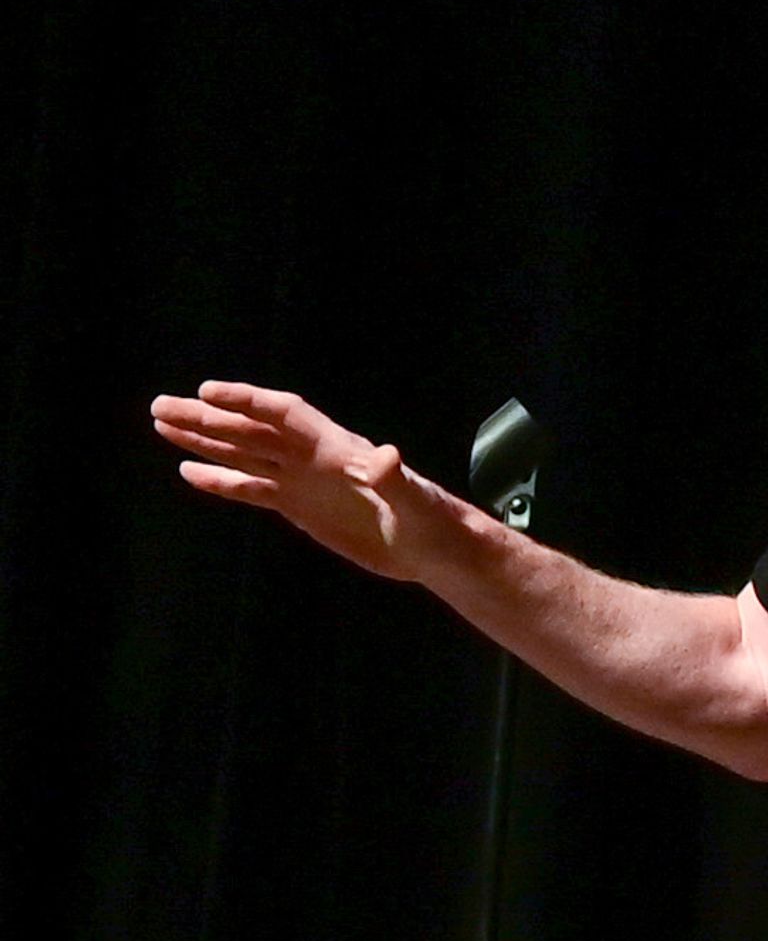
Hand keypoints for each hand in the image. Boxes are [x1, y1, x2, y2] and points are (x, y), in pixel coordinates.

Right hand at [151, 381, 454, 580]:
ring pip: (245, 453)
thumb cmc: (431, 523)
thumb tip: (386, 455)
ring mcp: (304, 481)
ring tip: (162, 425)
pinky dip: (220, 479)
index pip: (285, 414)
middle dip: (207, 417)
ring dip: (205, 439)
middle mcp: (314, 458)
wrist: (434, 550)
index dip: (248, 401)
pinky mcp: (300, 507)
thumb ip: (396, 480)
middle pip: (252, 429)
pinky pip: (252, 487)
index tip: (207, 390)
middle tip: (160, 404)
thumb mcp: (415, 503)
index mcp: (338, 450)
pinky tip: (189, 471)